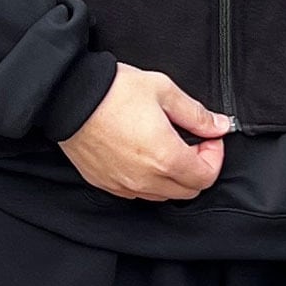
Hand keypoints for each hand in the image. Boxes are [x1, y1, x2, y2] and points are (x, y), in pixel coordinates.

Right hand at [62, 63, 231, 200]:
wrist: (68, 97)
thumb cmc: (113, 90)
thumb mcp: (162, 90)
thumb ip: (195, 113)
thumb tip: (218, 126)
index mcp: (165, 157)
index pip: (206, 177)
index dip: (214, 157)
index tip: (208, 138)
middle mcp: (145, 179)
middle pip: (188, 191)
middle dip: (197, 168)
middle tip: (192, 142)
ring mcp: (123, 185)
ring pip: (162, 195)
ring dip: (173, 177)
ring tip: (166, 147)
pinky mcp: (105, 183)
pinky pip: (137, 192)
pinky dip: (148, 180)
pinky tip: (143, 156)